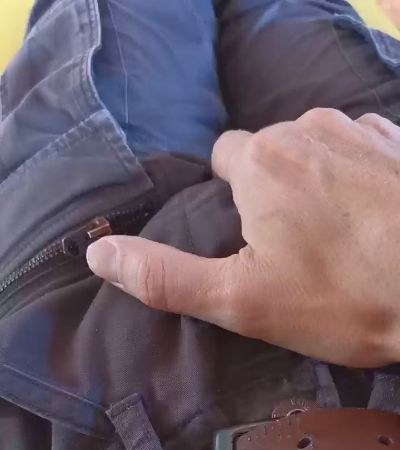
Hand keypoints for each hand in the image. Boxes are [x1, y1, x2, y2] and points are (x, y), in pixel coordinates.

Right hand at [87, 109, 399, 366]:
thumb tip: (100, 254)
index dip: (231, 207)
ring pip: (314, 150)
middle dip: (272, 195)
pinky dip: (355, 177)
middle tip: (296, 254)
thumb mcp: (241, 301)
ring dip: (314, 185)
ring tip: (336, 241)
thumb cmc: (345, 299)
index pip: (220, 163)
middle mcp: (306, 128)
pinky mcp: (398, 143)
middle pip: (268, 155)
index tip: (254, 248)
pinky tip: (370, 220)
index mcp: (259, 161)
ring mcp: (359, 129)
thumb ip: (165, 276)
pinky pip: (358, 150)